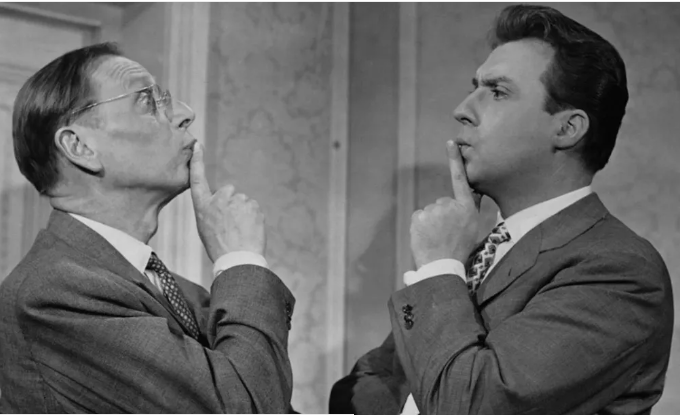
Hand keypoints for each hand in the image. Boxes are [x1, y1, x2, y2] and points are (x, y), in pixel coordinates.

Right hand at [189, 142, 265, 262]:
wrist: (237, 258)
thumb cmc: (219, 247)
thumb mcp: (205, 227)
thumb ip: (211, 210)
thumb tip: (223, 204)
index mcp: (203, 205)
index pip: (198, 179)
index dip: (197, 162)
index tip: (198, 146)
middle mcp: (219, 198)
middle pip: (229, 192)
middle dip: (232, 204)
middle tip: (231, 225)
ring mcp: (237, 200)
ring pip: (243, 202)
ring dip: (243, 212)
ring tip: (240, 231)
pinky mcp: (252, 205)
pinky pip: (254, 208)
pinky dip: (253, 218)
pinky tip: (248, 231)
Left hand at [410, 140, 480, 267]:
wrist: (442, 265)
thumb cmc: (461, 248)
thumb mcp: (475, 227)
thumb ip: (473, 206)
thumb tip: (474, 190)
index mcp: (466, 207)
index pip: (460, 178)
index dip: (454, 159)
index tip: (450, 142)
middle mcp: (450, 205)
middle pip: (442, 203)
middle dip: (443, 214)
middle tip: (446, 233)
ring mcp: (433, 211)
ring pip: (430, 211)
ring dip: (432, 221)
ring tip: (437, 237)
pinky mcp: (419, 217)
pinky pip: (419, 217)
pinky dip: (421, 226)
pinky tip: (427, 237)